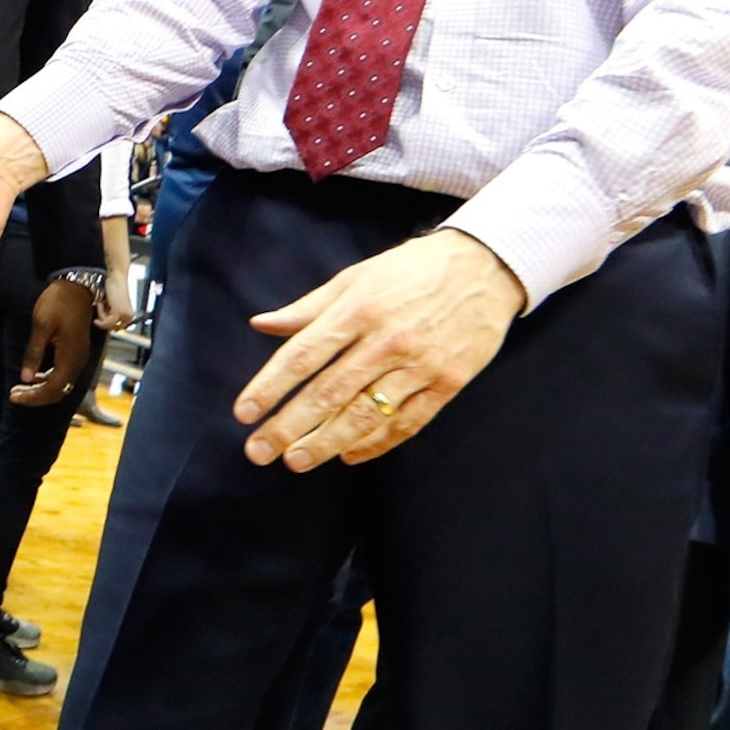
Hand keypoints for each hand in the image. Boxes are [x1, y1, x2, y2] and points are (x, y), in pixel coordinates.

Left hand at [9, 278, 99, 406]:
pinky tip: (34, 376)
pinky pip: (63, 374)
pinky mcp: (76, 351)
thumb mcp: (41, 325)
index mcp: (70, 357)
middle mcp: (78, 361)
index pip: (53, 389)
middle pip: (58, 391)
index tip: (14, 397)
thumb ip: (34, 352)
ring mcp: (78, 356)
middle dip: (36, 396)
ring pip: (61, 384)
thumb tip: (26, 377)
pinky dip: (48, 379)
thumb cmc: (58, 302)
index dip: (33, 397)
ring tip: (21, 388)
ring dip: (41, 389)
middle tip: (15, 395)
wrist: (77, 286)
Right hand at [96, 281, 134, 334]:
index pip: (116, 328)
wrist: (116, 277)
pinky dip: (100, 312)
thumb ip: (110, 315)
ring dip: (100, 313)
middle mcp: (129, 317)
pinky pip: (105, 321)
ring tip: (101, 302)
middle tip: (102, 305)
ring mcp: (124, 315)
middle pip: (111, 328)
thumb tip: (103, 324)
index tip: (101, 315)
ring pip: (107, 325)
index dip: (106, 321)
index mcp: (130, 316)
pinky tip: (100, 303)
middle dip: (103, 317)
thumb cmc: (115, 287)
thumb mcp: (113, 304)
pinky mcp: (118, 312)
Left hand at [234, 230, 525, 470]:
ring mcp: (420, 365)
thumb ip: (308, 308)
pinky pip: (408, 423)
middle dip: (289, 426)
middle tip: (258, 452)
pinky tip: (348, 455)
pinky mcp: (448, 383)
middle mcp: (386, 340)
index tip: (244, 413)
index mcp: (358, 309)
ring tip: (296, 462)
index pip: (304, 354)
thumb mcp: (355, 278)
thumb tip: (260, 324)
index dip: (271, 386)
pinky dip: (376, 443)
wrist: (485, 267)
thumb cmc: (410, 271)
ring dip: (327, 442)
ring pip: (366, 414)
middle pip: (329, 392)